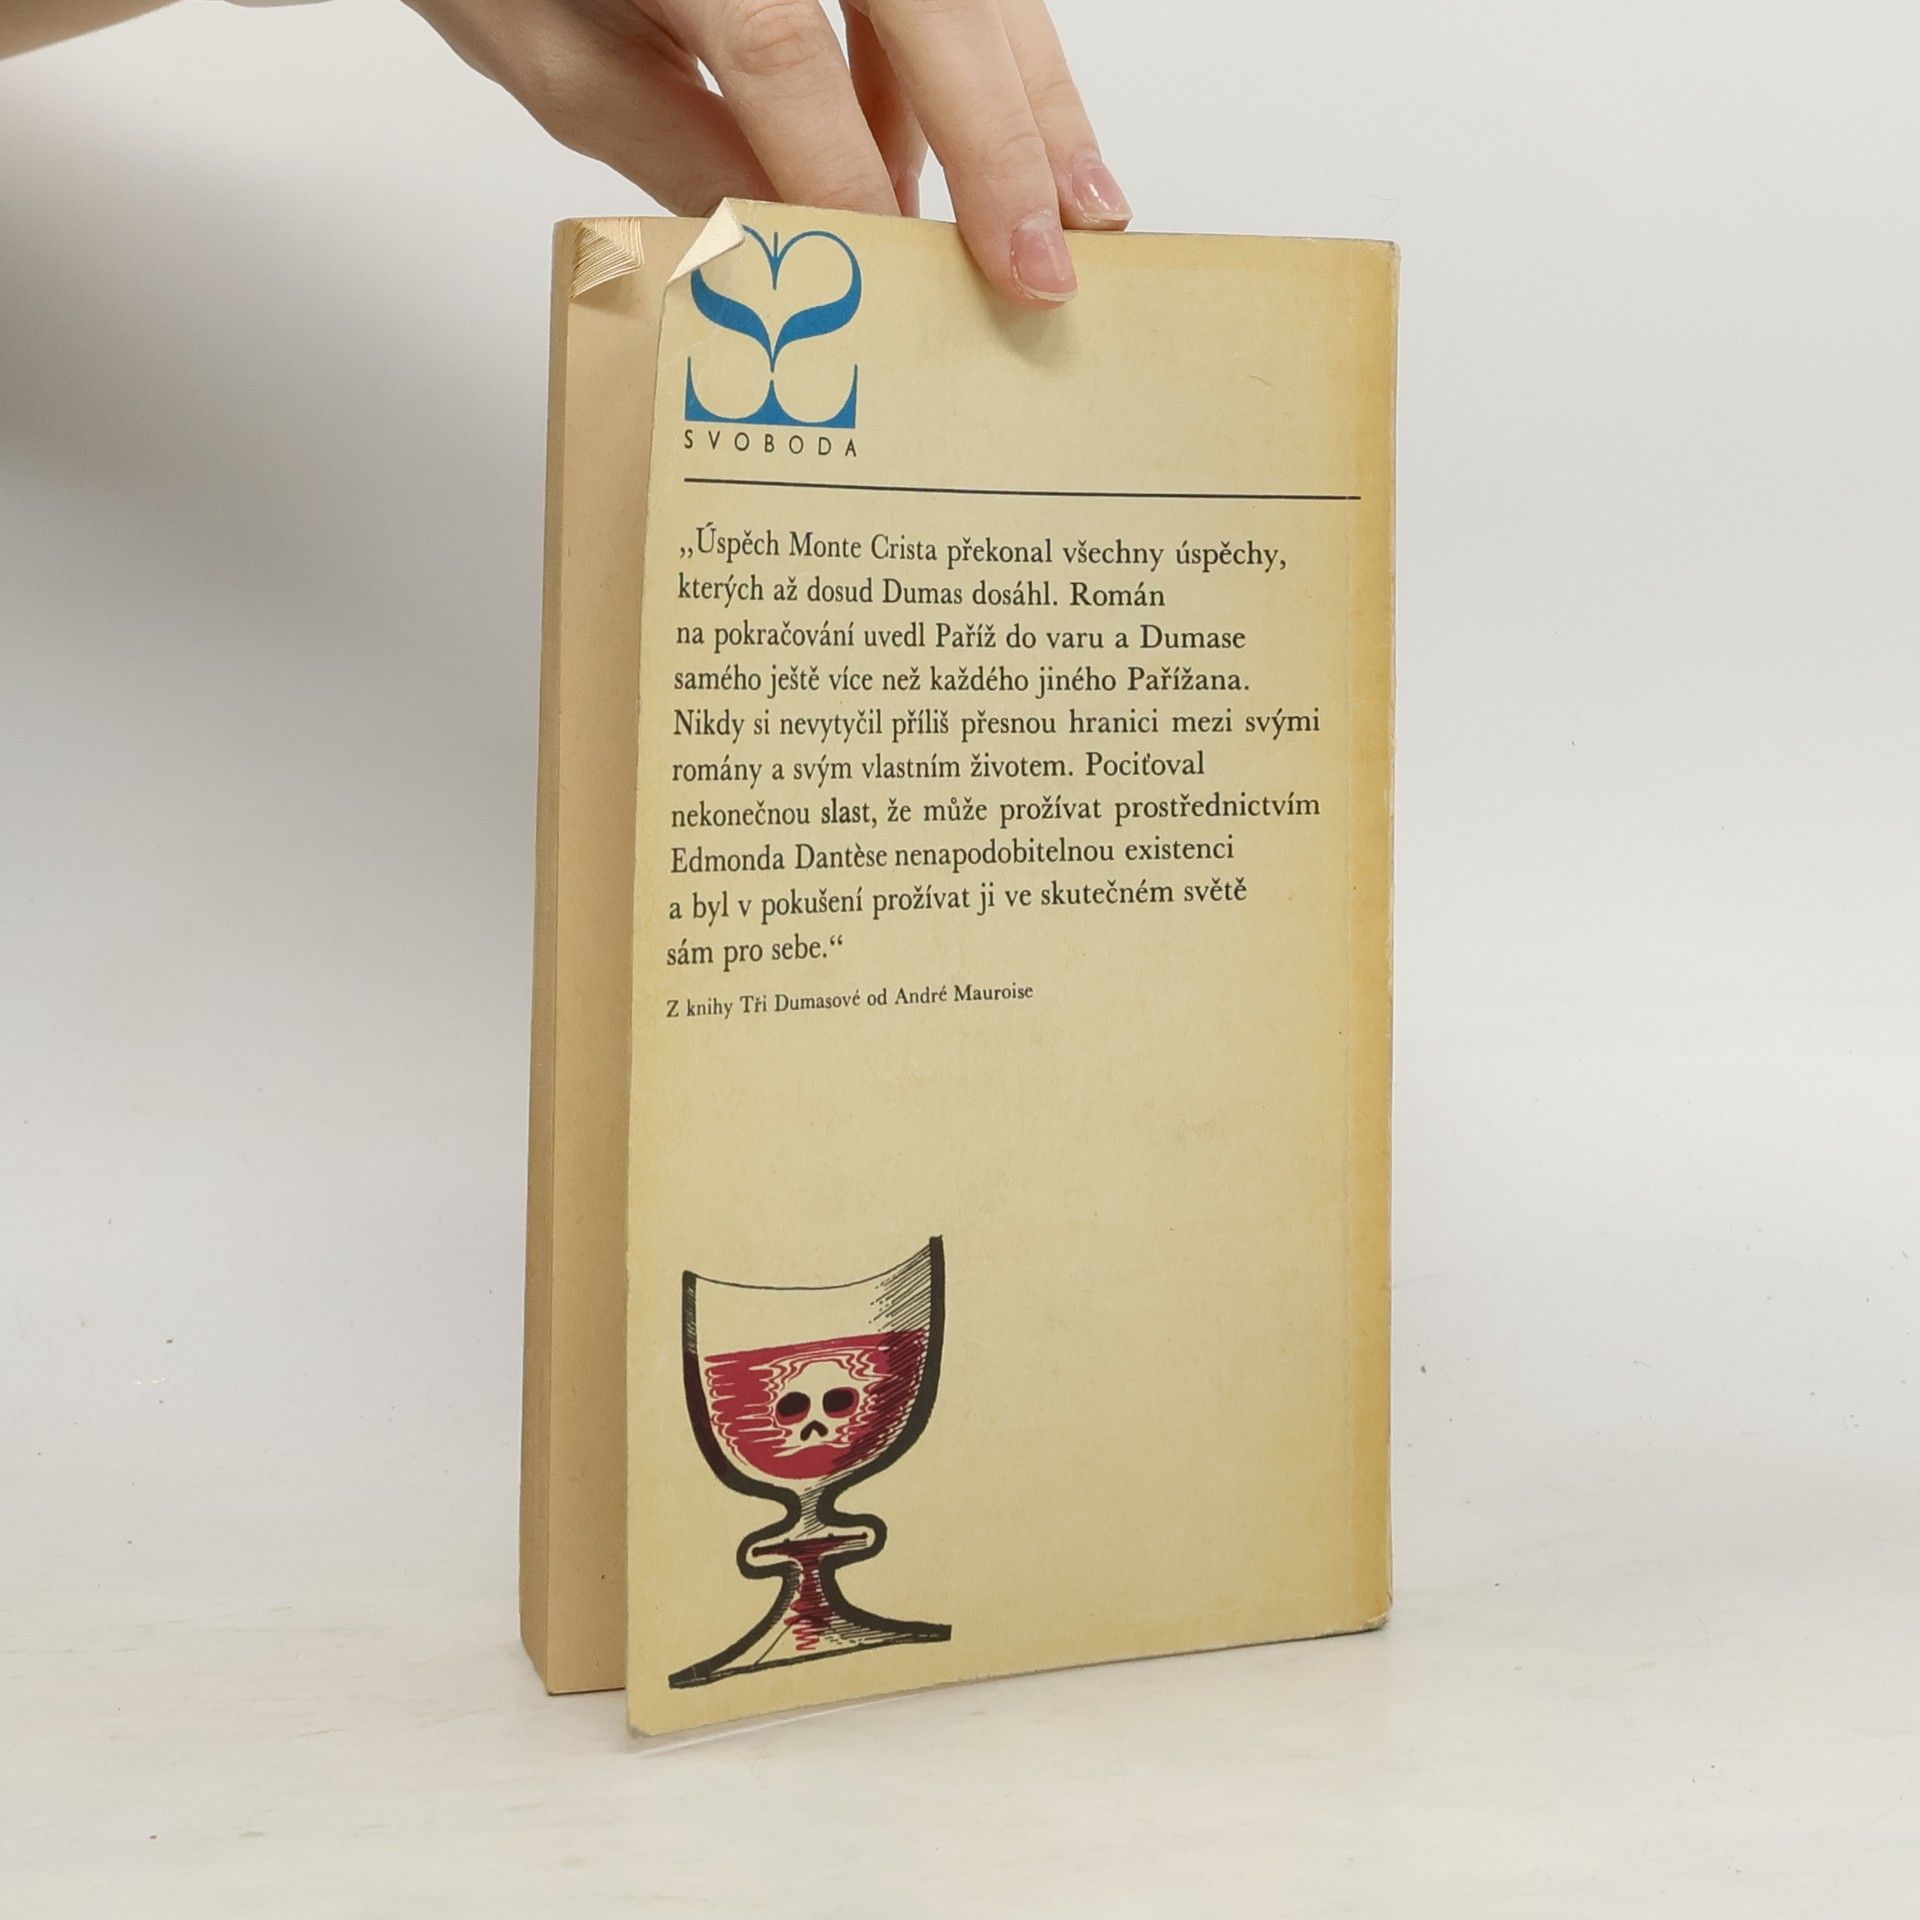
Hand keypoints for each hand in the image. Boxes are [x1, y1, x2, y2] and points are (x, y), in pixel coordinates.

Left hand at [403, 0, 1129, 305]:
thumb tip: (789, 245)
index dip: (846, 178)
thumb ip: (669, 143)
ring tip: (1078, 208)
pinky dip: (980, 54)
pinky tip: (987, 145)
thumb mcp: (546, 47)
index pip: (780, 55)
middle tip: (1042, 267)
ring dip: (1029, 97)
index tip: (898, 280)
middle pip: (929, 1)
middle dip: (1000, 145)